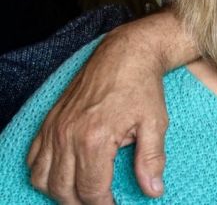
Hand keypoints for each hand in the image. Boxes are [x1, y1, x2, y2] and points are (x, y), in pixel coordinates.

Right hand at [26, 12, 190, 203]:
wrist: (125, 54)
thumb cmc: (142, 87)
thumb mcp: (155, 123)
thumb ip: (151, 160)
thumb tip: (153, 191)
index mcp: (95, 139)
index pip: (91, 190)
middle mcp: (68, 136)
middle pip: (63, 190)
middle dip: (81, 203)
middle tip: (101, 201)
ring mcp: (55, 128)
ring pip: (42, 178)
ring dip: (60, 192)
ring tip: (82, 193)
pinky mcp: (50, 121)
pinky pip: (33, 157)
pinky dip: (43, 173)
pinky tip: (64, 174)